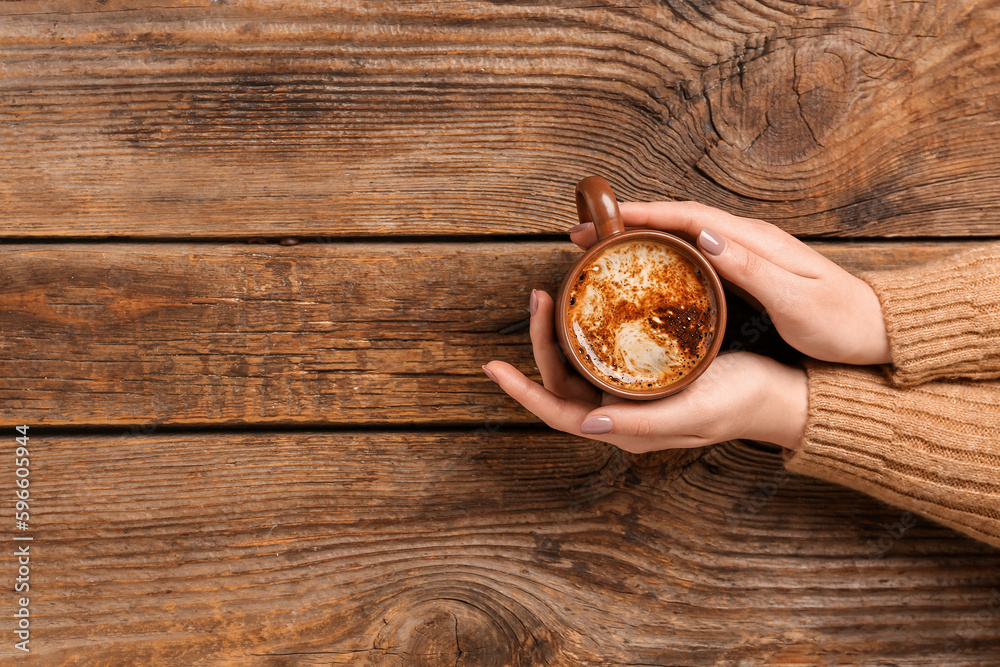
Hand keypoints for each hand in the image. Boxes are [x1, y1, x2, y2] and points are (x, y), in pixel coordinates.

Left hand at [483, 290, 808, 451]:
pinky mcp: (648, 370)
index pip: (558, 412)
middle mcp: (621, 411)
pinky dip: (588, 326)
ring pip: (580, 362)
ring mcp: (632, 391)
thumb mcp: (691, 411)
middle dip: (542, 341)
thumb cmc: (741, 402)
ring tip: (554, 292)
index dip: (522, 391)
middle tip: (539, 296)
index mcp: (624, 428)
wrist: (782, 391)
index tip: (492, 366)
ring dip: (560, 330)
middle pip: (563, 379)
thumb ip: (637, 423)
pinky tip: (587, 301)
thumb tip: (583, 423)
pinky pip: (604, 349)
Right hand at [568, 201, 890, 364]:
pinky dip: (662, 255)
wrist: (877, 330)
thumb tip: (703, 235)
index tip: (602, 219)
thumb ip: (749, 267)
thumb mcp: (795, 299)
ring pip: (682, 236)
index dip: (642, 214)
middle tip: (584, 236)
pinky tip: (645, 271)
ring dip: (640, 238)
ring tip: (601, 251)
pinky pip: (693, 255)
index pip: (687, 216)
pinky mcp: (747, 271)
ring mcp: (746, 254)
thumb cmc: (839, 320)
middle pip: (676, 220)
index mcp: (753, 240)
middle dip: (628, 223)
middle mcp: (746, 239)